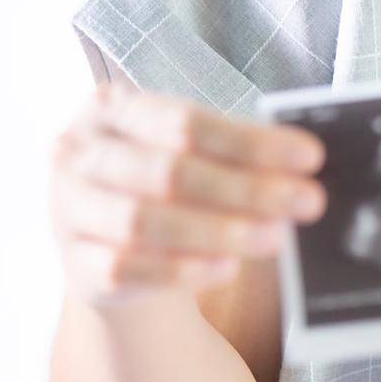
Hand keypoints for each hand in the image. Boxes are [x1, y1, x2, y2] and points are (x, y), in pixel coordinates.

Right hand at [51, 84, 326, 304]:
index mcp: (111, 111)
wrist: (107, 251)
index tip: (310, 157)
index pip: (186, 122)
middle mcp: (79, 154)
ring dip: (220, 231)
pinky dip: (181, 269)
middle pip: (169, 172)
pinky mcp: (76, 265)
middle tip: (307, 202)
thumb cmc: (161, 192)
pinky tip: (227, 268)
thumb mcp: (189, 160)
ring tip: (276, 237)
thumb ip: (234, 158)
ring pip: (144, 220)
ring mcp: (70, 210)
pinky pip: (127, 268)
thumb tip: (303, 167)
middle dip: (247, 188)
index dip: (251, 142)